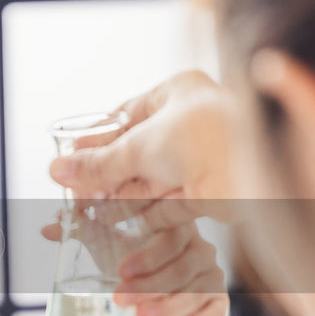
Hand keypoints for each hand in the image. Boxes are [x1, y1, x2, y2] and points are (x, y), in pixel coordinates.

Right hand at [48, 71, 236, 219]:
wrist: (256, 170)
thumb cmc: (205, 136)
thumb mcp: (139, 146)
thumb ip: (99, 163)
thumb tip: (59, 170)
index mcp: (178, 93)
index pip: (126, 116)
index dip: (96, 140)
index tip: (71, 159)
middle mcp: (191, 123)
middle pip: (136, 152)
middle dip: (105, 174)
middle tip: (74, 191)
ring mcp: (200, 159)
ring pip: (150, 180)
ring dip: (119, 197)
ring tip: (87, 211)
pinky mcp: (208, 191)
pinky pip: (168, 203)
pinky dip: (142, 214)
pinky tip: (117, 222)